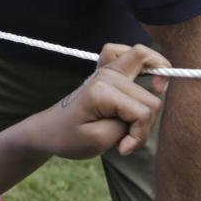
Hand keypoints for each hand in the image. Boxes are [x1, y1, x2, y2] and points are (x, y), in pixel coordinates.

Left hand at [31, 43, 168, 159]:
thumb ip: (130, 126)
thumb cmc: (70, 138)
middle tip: (126, 138)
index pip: (143, 112)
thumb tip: (150, 109)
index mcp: (100, 91)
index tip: (123, 148)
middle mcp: (105, 75)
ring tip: (132, 118)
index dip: (139, 135)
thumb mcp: (100, 140)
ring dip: (148, 98)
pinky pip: (128, 51)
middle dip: (145, 124)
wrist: (50, 131)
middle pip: (151, 99)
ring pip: (150, 72)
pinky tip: (147, 76)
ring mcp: (105, 70)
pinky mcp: (106, 70)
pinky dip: (144, 62)